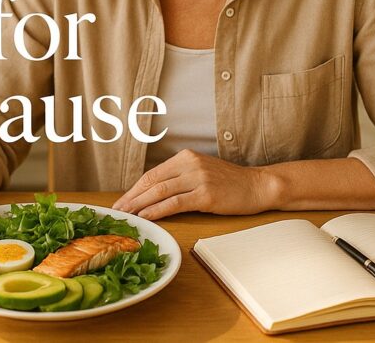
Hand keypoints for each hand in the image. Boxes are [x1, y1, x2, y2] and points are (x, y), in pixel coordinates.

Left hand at [112, 149, 272, 220]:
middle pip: (152, 182)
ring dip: (139, 205)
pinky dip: (157, 211)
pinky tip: (146, 217)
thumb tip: (152, 194)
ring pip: (160, 192)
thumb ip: (179, 178)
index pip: (152, 174)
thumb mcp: (201, 172)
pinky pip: (175, 203)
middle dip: (131, 198)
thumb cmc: (229, 183)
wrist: (257, 185)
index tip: (121, 201)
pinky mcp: (206, 195)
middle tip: (117, 211)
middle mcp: (189, 164)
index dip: (134, 189)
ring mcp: (198, 178)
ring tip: (126, 216)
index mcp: (185, 157)